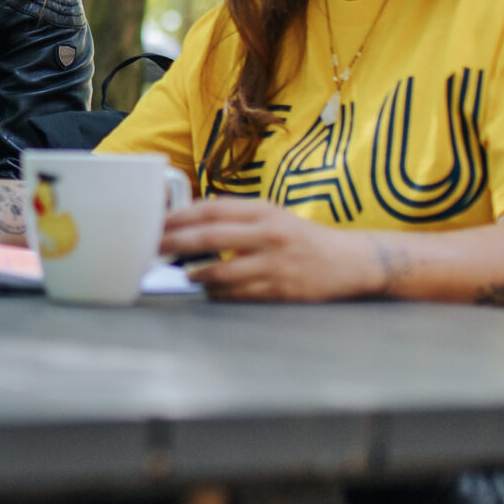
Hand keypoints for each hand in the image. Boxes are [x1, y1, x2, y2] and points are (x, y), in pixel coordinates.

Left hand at [157, 197, 386, 302]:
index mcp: (263, 211)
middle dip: (176, 243)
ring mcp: (273, 264)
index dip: (180, 216)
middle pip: (210, 237)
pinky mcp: (279, 290)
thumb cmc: (301, 238)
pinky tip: (211, 291)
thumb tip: (190, 220)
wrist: (348, 262)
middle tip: (155, 249)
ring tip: (186, 275)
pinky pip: (237, 295)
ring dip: (196, 274)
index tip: (157, 223)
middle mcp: (267, 234)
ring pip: (221, 272)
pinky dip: (218, 294)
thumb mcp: (272, 216)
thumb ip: (236, 216)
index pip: (212, 209)